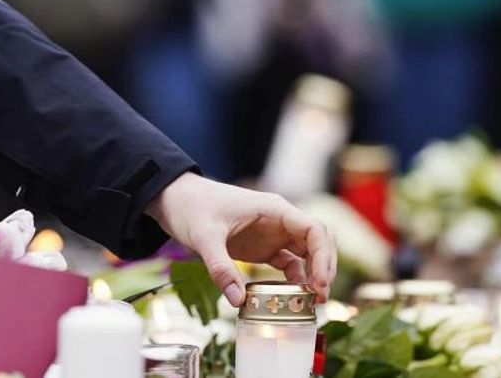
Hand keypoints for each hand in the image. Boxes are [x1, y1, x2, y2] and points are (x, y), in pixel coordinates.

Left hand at [146, 172, 336, 305]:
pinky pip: (289, 263)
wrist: (175, 199)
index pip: (314, 229)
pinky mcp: (264, 246)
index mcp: (274, 209)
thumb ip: (221, 268)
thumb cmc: (192, 207)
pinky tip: (292, 296)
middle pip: (318, 241)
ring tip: (312, 301)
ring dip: (314, 274)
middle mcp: (279, 220)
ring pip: (308, 253)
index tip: (320, 284)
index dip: (323, 257)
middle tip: (320, 297)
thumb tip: (238, 301)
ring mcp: (273, 233)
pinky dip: (296, 279)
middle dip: (325, 268)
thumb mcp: (204, 237)